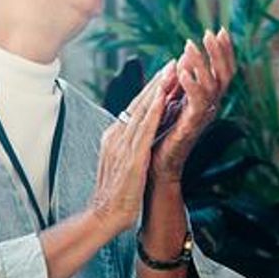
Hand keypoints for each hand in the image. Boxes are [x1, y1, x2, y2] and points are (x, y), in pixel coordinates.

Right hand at [89, 68, 170, 238]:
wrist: (103, 216)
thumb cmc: (116, 193)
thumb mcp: (122, 162)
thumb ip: (129, 145)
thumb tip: (139, 133)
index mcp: (115, 137)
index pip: (136, 108)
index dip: (152, 90)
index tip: (166, 72)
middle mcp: (117, 136)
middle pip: (139, 103)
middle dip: (158, 82)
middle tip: (174, 62)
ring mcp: (123, 146)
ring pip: (143, 111)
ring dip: (158, 89)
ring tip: (173, 70)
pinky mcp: (131, 157)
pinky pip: (145, 130)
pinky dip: (155, 112)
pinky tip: (164, 98)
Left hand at [150, 29, 235, 183]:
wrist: (157, 167)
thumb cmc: (163, 135)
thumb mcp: (172, 102)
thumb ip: (180, 82)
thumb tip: (182, 56)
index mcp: (207, 99)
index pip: (222, 71)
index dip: (224, 51)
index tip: (220, 30)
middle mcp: (210, 107)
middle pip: (225, 75)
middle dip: (219, 53)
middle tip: (210, 33)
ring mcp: (203, 117)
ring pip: (213, 86)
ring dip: (202, 64)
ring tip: (191, 45)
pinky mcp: (191, 126)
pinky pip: (197, 103)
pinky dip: (191, 85)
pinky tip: (182, 71)